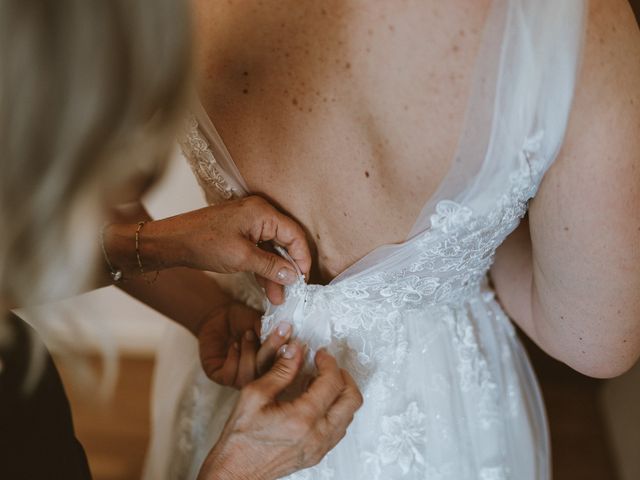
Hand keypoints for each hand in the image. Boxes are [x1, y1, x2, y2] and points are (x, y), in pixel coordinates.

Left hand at [104, 196, 310, 303]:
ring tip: (278, 297)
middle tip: (292, 291)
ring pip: (272, 249)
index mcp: (263, 212)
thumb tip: (293, 275)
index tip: (303, 281)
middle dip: (288, 268)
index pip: (294, 235)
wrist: (172, 242)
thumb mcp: (241, 258)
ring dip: (275, 272)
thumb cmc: (203, 243)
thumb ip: (270, 266)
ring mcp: (250, 222)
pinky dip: (263, 267)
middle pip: (285, 241)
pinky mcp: (241, 232)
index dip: (302, 258)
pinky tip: (267, 287)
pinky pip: (260, 249)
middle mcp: (259, 213)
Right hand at [197, 346, 363, 479]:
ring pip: (349, 415)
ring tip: (321, 382)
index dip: (329, 362)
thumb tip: (296, 351)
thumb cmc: (240, 439)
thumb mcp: (254, 395)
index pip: (332, 383)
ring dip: (340, 394)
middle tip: (327, 366)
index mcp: (302, 419)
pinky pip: (339, 429)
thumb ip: (280, 371)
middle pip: (352, 399)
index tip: (321, 355)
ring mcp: (319, 447)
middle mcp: (317, 435)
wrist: (235, 470)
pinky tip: (317, 402)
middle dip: (343, 376)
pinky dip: (335, 410)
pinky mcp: (316, 454)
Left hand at [198, 302, 293, 386]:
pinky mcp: (220, 376)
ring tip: (247, 336)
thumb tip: (283, 336)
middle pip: (267, 376)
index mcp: (271, 366)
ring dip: (248, 354)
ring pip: (248, 379)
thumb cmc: (243, 320)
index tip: (288, 338)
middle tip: (270, 332)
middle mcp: (256, 376)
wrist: (219, 315)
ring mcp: (238, 378)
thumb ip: (270, 333)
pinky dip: (233, 359)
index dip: (286, 356)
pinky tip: (234, 346)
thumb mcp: (260, 324)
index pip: (283, 370)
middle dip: (269, 351)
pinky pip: (229, 376)